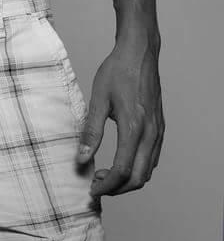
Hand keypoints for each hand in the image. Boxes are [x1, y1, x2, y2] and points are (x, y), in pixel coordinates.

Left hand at [77, 32, 164, 195]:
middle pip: (139, 178)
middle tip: (97, 184)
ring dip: (128, 180)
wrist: (139, 52)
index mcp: (134, 127)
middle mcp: (150, 133)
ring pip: (148, 170)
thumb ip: (91, 130)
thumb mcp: (99, 98)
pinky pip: (153, 158)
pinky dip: (139, 168)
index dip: (107, 186)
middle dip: (118, 188)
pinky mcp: (160, 127)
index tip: (92, 189)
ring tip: (106, 173)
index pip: (124, 171)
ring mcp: (158, 131)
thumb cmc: (117, 70)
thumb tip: (81, 158)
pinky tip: (122, 160)